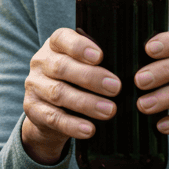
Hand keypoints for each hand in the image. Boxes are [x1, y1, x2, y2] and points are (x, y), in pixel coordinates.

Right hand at [19, 28, 122, 165]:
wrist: (48, 112)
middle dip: (91, 77)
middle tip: (116, 87)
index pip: (62, 38)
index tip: (100, 56)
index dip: (79, 46)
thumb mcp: (84, 66)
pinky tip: (89, 130)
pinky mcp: (32, 109)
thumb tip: (136, 66)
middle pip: (62, 67)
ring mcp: (34, 86)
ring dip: (86, 103)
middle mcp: (41, 62)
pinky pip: (53, 118)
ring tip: (110, 110)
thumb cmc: (76, 81)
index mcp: (55, 45)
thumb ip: (101, 62)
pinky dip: (72, 125)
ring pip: (59, 93)